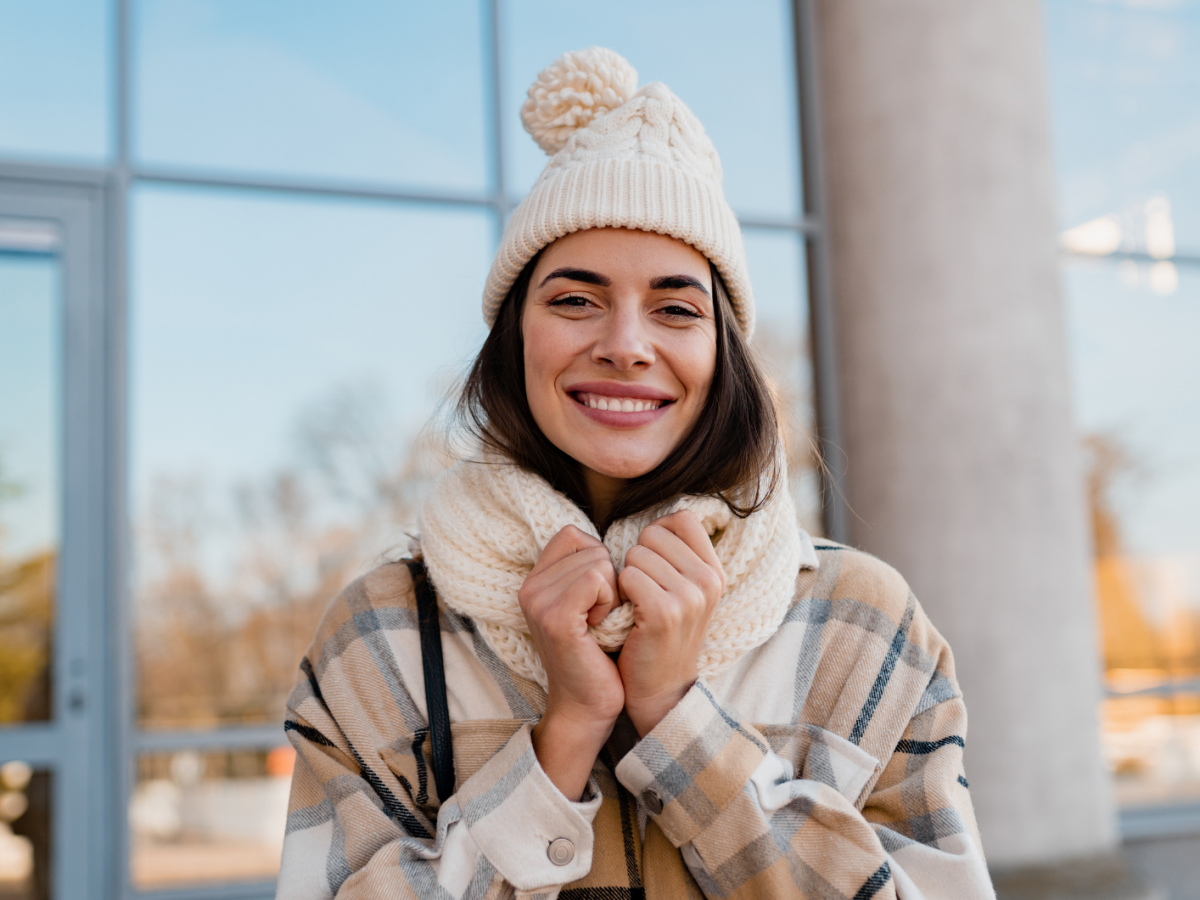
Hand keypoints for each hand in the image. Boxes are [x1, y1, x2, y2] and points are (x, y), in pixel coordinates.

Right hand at [519, 525, 623, 798]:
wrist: (588, 705)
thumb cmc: (599, 653)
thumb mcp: (588, 604)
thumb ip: (588, 569)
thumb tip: (620, 540)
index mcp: (535, 580)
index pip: (574, 535)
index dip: (599, 560)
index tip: (599, 599)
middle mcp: (530, 587)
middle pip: (590, 547)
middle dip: (610, 579)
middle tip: (600, 617)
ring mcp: (538, 602)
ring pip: (597, 561)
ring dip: (612, 593)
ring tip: (600, 624)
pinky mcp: (555, 618)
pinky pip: (596, 579)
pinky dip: (609, 601)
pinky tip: (600, 626)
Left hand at [617, 510, 725, 736]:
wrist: (660, 689)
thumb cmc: (661, 633)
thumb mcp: (684, 591)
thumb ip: (678, 554)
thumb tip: (661, 516)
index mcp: (715, 571)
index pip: (683, 518)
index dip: (657, 534)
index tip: (653, 565)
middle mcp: (709, 581)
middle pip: (654, 533)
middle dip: (638, 557)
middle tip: (642, 592)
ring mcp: (690, 597)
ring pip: (636, 554)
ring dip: (625, 577)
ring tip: (636, 605)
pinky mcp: (665, 613)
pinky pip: (626, 577)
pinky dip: (618, 593)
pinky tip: (627, 614)